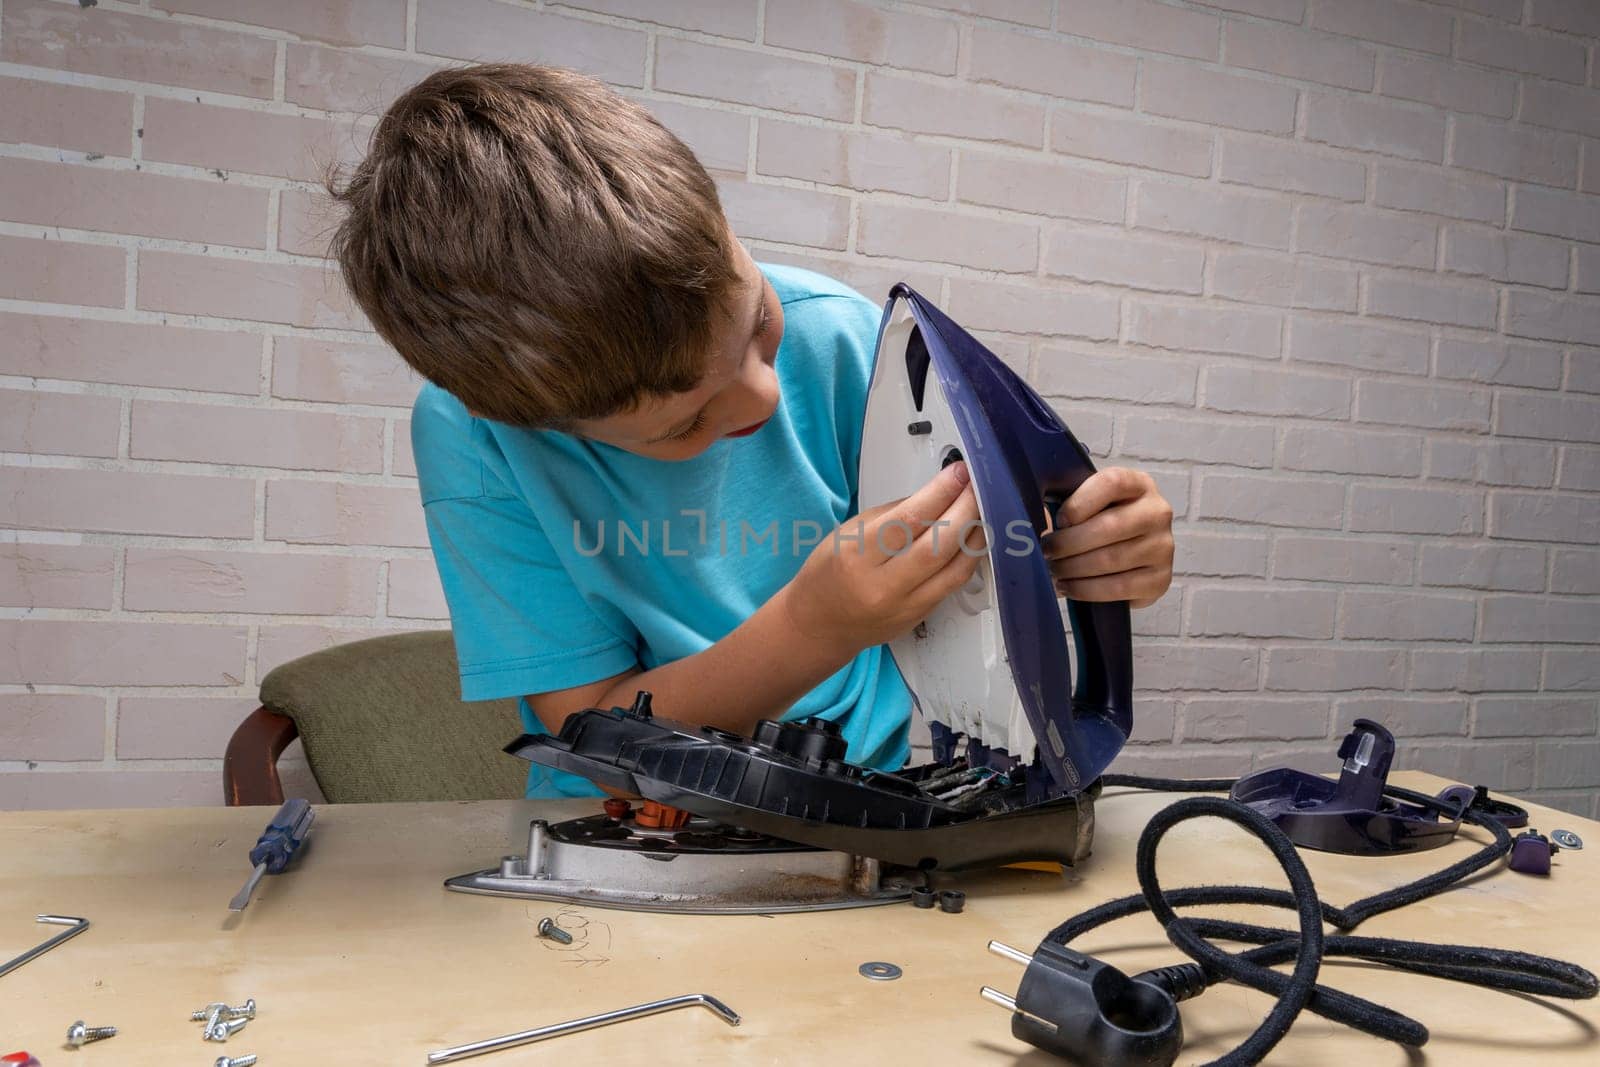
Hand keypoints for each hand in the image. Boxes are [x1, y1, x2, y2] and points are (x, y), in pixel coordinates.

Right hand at [780, 461, 985, 656]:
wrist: (820, 624)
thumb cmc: (828, 575)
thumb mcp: (847, 534)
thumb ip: (891, 514)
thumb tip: (932, 495)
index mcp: (857, 554)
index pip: (908, 519)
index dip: (940, 492)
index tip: (958, 474)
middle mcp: (881, 584)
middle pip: (937, 544)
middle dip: (964, 510)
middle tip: (976, 488)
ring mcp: (903, 605)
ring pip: (953, 568)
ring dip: (974, 535)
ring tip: (981, 512)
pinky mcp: (919, 617)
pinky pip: (953, 585)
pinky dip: (968, 559)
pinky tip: (973, 541)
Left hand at [1042, 467, 1172, 608]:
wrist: (1130, 558)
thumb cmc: (1100, 523)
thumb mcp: (1088, 503)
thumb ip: (1066, 501)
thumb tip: (1034, 515)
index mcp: (1139, 484)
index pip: (1112, 483)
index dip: (1079, 502)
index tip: (1059, 520)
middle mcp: (1157, 512)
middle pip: (1110, 526)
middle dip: (1068, 543)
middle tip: (1047, 551)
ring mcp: (1163, 547)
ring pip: (1111, 559)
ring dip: (1073, 568)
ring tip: (1054, 570)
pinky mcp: (1160, 579)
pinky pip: (1119, 587)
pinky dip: (1086, 589)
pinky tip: (1068, 586)